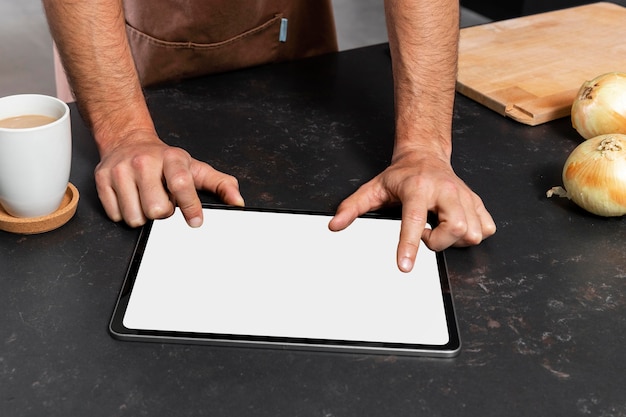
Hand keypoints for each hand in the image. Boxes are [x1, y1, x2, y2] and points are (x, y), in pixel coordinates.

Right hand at [94, 130, 243, 226]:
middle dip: (163, 212)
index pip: (181, 183)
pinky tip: (131, 197)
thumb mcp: (195, 168)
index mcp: (172, 158)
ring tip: (147, 199)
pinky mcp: (102, 179)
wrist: (129, 141)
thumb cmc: (166, 161)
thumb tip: (238, 202)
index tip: (196, 222)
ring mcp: (121, 170)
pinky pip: (115, 215)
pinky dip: (124, 213)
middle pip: (157, 210)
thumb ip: (220, 184)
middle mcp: (145, 161)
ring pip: (135, 217)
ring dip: (143, 215)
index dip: (190, 206)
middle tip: (163, 201)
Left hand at [328, 152, 495, 271]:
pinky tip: (455, 226)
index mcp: (417, 188)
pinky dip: (472, 235)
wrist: (425, 155)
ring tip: (437, 227)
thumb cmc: (401, 175)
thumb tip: (335, 225)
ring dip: (454, 240)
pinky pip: (486, 229)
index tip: (404, 266)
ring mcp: (465, 196)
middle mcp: (445, 191)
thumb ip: (353, 207)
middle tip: (425, 232)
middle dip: (438, 241)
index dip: (410, 245)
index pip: (414, 220)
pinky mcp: (477, 202)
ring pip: (472, 233)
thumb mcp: (373, 188)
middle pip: (454, 229)